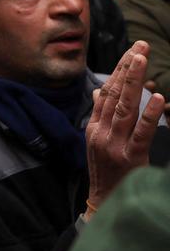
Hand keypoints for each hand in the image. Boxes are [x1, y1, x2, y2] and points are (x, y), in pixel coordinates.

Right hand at [84, 42, 166, 215]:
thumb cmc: (107, 173)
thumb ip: (100, 116)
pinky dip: (149, 114)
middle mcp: (102, 132)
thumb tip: (101, 90)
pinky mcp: (129, 158)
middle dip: (128, 68)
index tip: (133, 51)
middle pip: (114, 94)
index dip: (120, 70)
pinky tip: (156, 98)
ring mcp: (114, 145)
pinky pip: (141, 132)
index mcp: (94, 127)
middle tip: (141, 46)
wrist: (104, 204)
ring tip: (142, 60)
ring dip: (134, 82)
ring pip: (125, 107)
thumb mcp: (97, 142)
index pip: (107, 92)